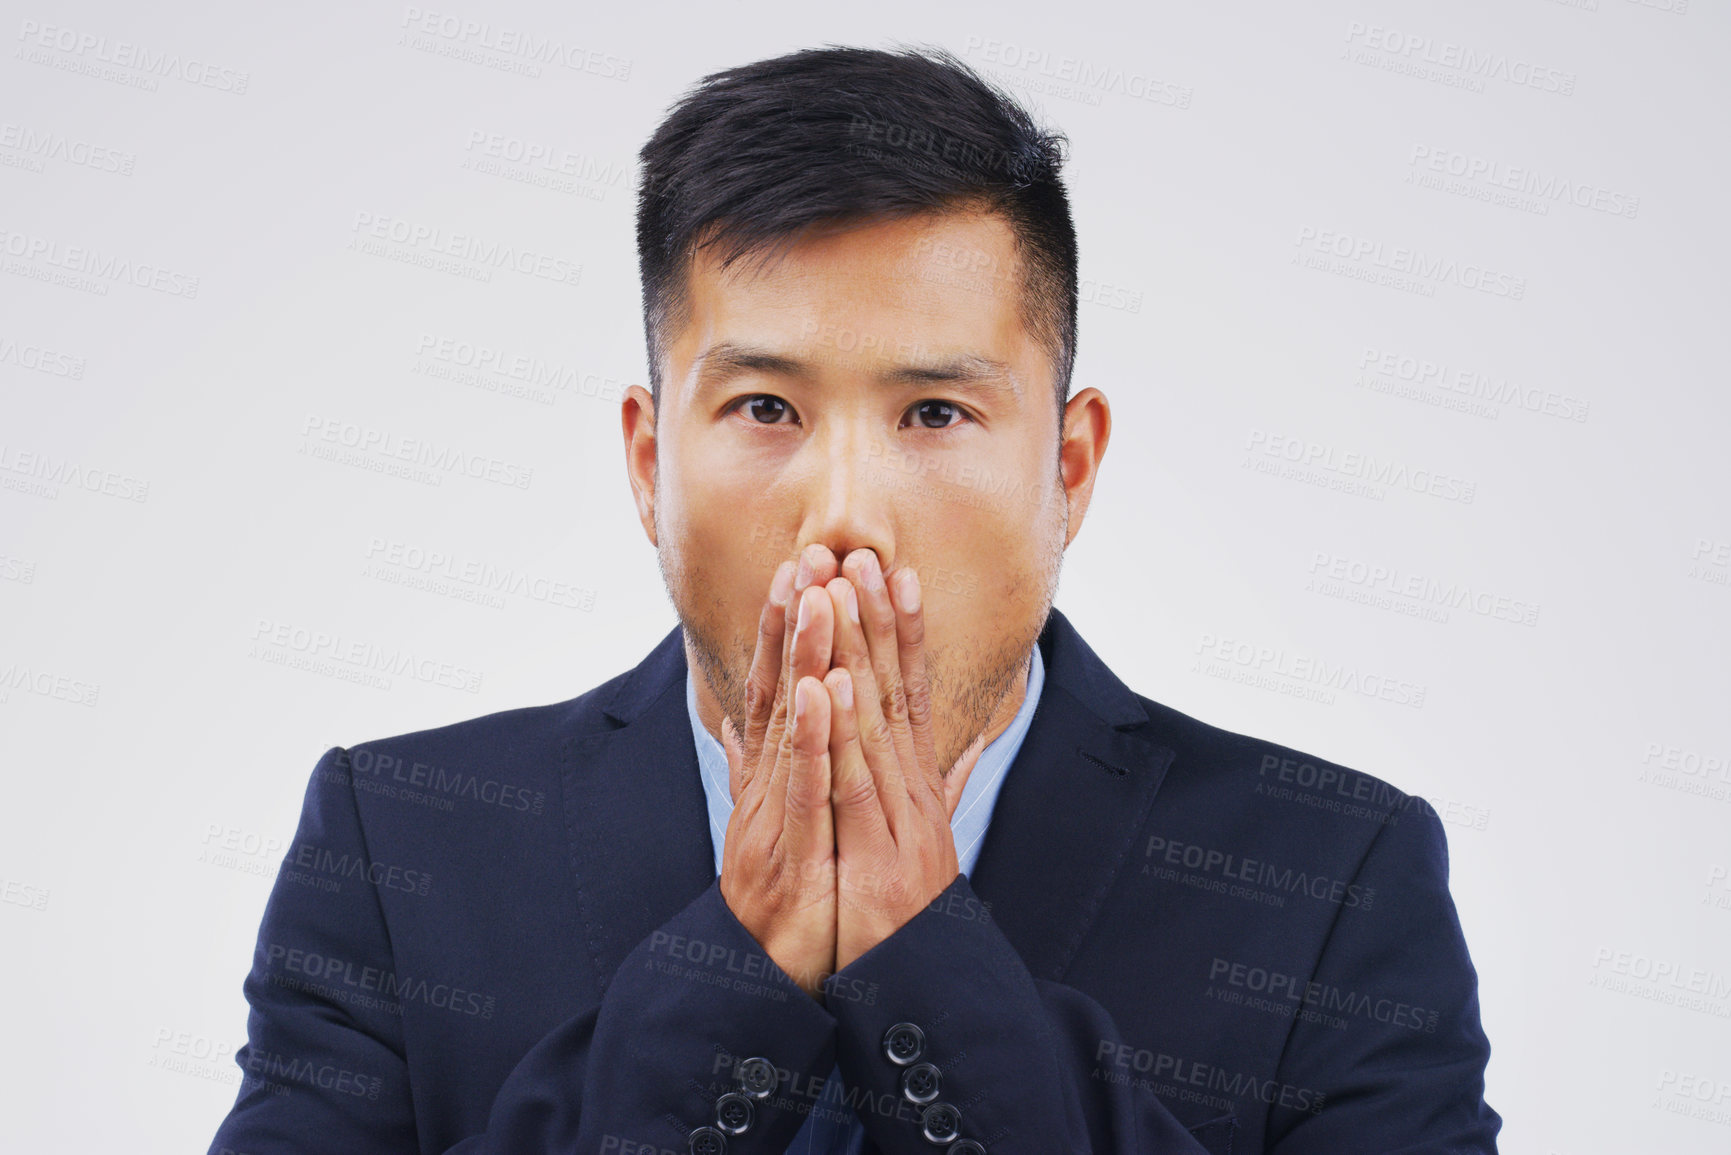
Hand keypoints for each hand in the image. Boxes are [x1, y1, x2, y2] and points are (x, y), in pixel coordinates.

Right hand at [717, 545, 841, 998]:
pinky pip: (802, 787)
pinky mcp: (787, 852)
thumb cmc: (780, 899)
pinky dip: (810, 740)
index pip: (779, 687)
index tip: (805, 567)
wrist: (767, 977)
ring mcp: (773, 814)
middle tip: (808, 555)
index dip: (788, 627)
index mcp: (773, 775)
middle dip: (793, 621)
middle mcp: (765, 784)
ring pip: (789, 725)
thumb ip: (768, 770)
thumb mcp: (775, 824)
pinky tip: (817, 694)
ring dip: (800, 658)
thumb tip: (745, 726)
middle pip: (778, 689)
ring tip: (816, 598)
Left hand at [822, 549, 987, 972]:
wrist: (914, 992)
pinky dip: (836, 732)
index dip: (901, 631)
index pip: (909, 693)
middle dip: (874, 618)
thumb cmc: (906, 917)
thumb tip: (965, 743)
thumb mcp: (923, 841)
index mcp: (916, 787)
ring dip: (855, 650)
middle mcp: (913, 794)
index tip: (891, 571)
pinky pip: (850, 784)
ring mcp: (897, 823)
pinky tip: (824, 684)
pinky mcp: (874, 857)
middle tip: (861, 550)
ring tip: (838, 589)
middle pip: (893, 692)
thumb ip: (941, 787)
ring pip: (872, 721)